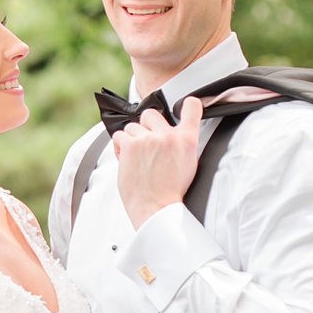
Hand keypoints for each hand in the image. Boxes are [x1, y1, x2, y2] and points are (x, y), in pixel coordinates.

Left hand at [112, 96, 202, 228]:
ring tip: (138, 158)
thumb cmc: (170, 191)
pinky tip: (127, 159)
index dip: (187, 104)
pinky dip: (120, 147)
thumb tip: (172, 131)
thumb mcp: (188, 163)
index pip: (192, 106)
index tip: (183, 107)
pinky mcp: (131, 145)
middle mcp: (169, 135)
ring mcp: (149, 139)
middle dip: (146, 127)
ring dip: (132, 140)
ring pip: (132, 127)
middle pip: (151, 114)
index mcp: (187, 139)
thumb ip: (181, 143)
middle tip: (148, 146)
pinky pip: (119, 136)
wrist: (157, 208)